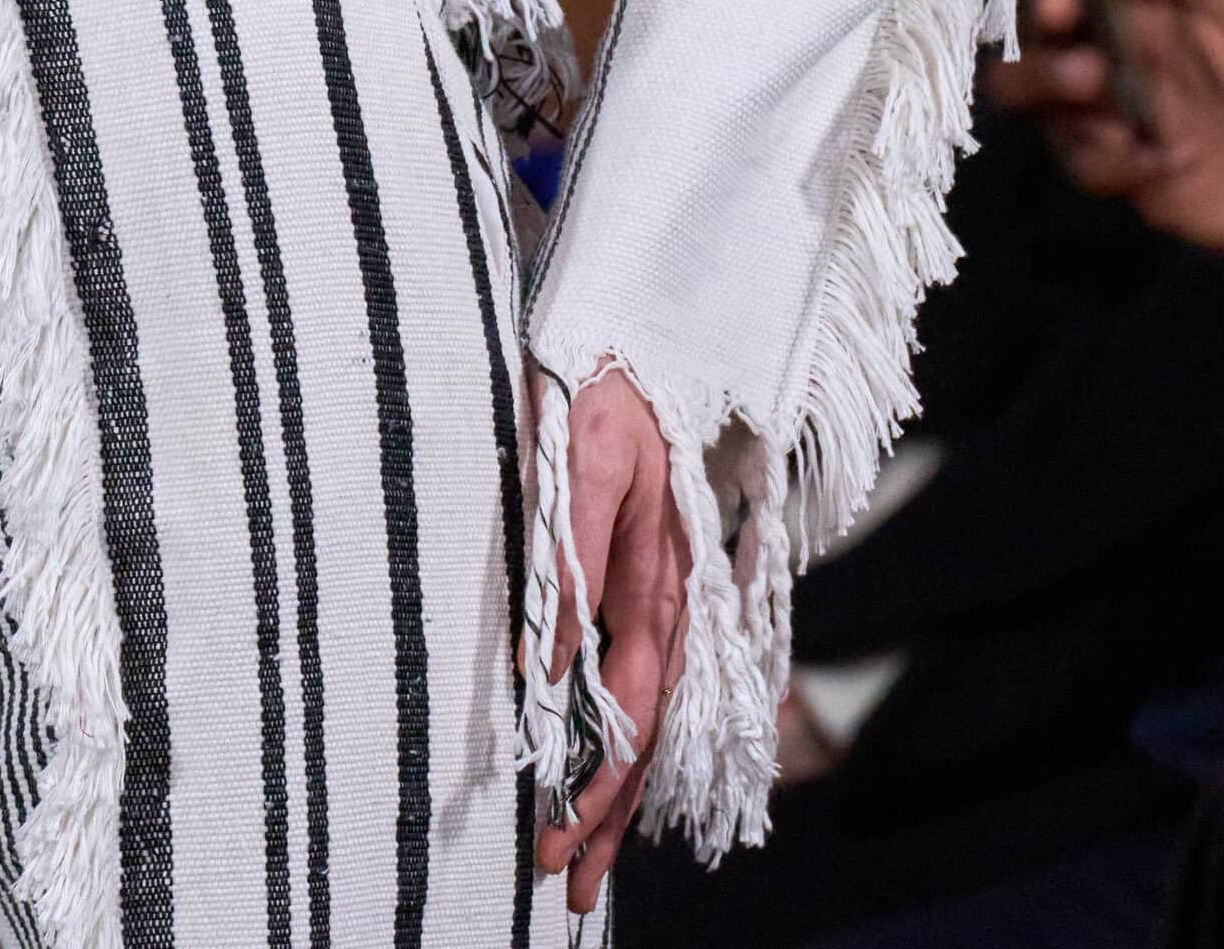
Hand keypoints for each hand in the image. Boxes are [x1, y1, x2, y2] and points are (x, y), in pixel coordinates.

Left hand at [529, 362, 690, 917]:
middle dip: (610, 816)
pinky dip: (636, 741)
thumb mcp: (574, 466)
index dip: (598, 780)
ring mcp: (669, 592)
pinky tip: (618, 772)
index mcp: (662, 581)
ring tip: (587, 860)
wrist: (636, 335)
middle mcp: (675, 599)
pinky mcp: (653, 579)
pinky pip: (650, 680)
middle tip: (564, 888)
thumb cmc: (599, 392)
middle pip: (650, 733)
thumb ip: (567, 565)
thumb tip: (549, 668)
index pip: (632, 707)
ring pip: (653, 715)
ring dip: (622, 793)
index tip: (555, 834)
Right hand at [988, 0, 1223, 270]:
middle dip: (1034, 43)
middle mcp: (1129, 60)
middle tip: (1064, 41)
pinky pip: (1088, 166)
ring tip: (1088, 84)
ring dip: (1046, 90)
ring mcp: (1129, 121)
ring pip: (1043, 106)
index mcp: (1155, 10)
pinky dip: (1102, 160)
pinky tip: (1147, 157)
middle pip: (1037, 47)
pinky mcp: (1140, 180)